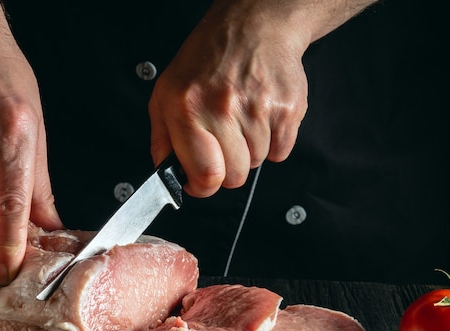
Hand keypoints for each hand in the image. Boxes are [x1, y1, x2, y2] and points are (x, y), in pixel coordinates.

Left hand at [149, 0, 374, 196]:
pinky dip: (273, 142)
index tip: (201, 182)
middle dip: (228, 168)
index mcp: (188, 108)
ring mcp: (259, 108)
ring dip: (250, 150)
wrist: (253, 25)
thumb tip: (166, 174)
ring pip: (257, 163)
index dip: (203, 187)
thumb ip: (162, 139)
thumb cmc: (208, 59)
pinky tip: (261, 117)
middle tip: (224, 143)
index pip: (204, 175)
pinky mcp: (288, 108)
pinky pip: (281, 152)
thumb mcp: (166, 93)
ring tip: (242, 119)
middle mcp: (223, 108)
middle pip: (234, 177)